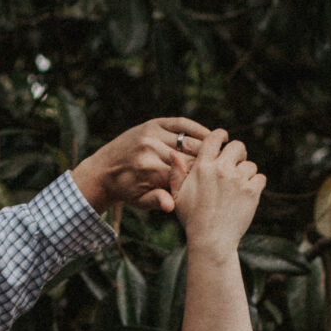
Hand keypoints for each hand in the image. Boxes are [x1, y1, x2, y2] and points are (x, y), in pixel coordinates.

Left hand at [73, 117, 210, 214]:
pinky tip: (210, 135)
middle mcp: (151, 149)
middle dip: (209, 163)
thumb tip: (173, 207)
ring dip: (207, 146)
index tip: (218, 183)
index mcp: (150, 170)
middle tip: (227, 167)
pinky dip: (197, 128)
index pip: (187, 174)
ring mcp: (152, 133)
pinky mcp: (152, 123)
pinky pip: (181, 123)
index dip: (204, 179)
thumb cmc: (126, 190)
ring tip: (223, 152)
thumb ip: (158, 201)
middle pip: (191, 156)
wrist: (104, 169)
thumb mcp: (140, 201)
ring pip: (189, 140)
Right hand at [174, 128, 265, 254]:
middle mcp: (221, 169)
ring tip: (238, 188)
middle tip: (236, 165)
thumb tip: (174, 154)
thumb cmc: (192, 220)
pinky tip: (247, 195)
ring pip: (250, 164)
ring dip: (246, 173)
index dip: (221, 136)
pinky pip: (260, 178)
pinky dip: (256, 185)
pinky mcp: (252, 191)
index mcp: (203, 166)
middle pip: (238, 146)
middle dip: (238, 154)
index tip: (225, 140)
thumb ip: (176, 174)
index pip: (214, 137)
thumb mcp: (178, 196)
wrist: (211, 241)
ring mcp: (238, 180)